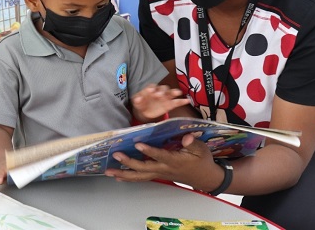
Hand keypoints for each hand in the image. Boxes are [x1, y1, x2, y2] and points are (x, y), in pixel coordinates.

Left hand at [104, 133, 222, 191]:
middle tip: (116, 155)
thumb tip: (186, 138)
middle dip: (129, 162)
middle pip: (144, 168)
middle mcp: (165, 169)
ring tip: (109, 171)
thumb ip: (193, 143)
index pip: (160, 155)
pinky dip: (129, 177)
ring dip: (124, 174)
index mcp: (175, 160)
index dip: (149, 151)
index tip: (138, 144)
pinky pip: (141, 177)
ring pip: (140, 176)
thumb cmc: (202, 161)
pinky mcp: (158, 174)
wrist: (205, 178)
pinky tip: (118, 176)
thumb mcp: (202, 149)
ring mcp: (160, 173)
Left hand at [132, 84, 186, 122]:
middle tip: (160, 95)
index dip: (152, 88)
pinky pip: (177, 102)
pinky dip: (182, 101)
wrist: (145, 112)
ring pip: (171, 93)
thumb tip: (138, 98)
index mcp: (151, 89)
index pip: (152, 86)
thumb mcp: (137, 103)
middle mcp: (159, 91)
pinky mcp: (170, 105)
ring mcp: (165, 98)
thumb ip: (137, 100)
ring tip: (177, 93)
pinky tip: (187, 101)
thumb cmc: (141, 104)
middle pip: (163, 88)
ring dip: (174, 92)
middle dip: (162, 91)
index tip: (151, 91)